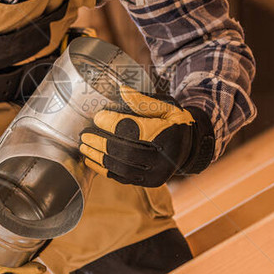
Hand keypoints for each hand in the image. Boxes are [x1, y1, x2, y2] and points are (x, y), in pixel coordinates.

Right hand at [0, 178, 45, 273]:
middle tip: (49, 252)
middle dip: (28, 261)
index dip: (21, 272)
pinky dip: (13, 233)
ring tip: (42, 239)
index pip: (0, 268)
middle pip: (8, 261)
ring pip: (5, 248)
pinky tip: (22, 225)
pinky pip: (0, 235)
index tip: (40, 270)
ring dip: (23, 247)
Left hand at [79, 86, 212, 187]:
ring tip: (84, 146)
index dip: (113, 124)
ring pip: (121, 168)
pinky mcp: (149, 184)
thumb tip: (122, 89)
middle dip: (101, 142)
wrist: (189, 147)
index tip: (98, 116)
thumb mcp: (167, 107)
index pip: (135, 131)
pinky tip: (92, 159)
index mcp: (169, 137)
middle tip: (85, 134)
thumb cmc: (175, 123)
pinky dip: (104, 169)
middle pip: (125, 152)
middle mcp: (164, 160)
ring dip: (99, 157)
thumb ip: (144, 101)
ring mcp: (156, 175)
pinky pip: (122, 178)